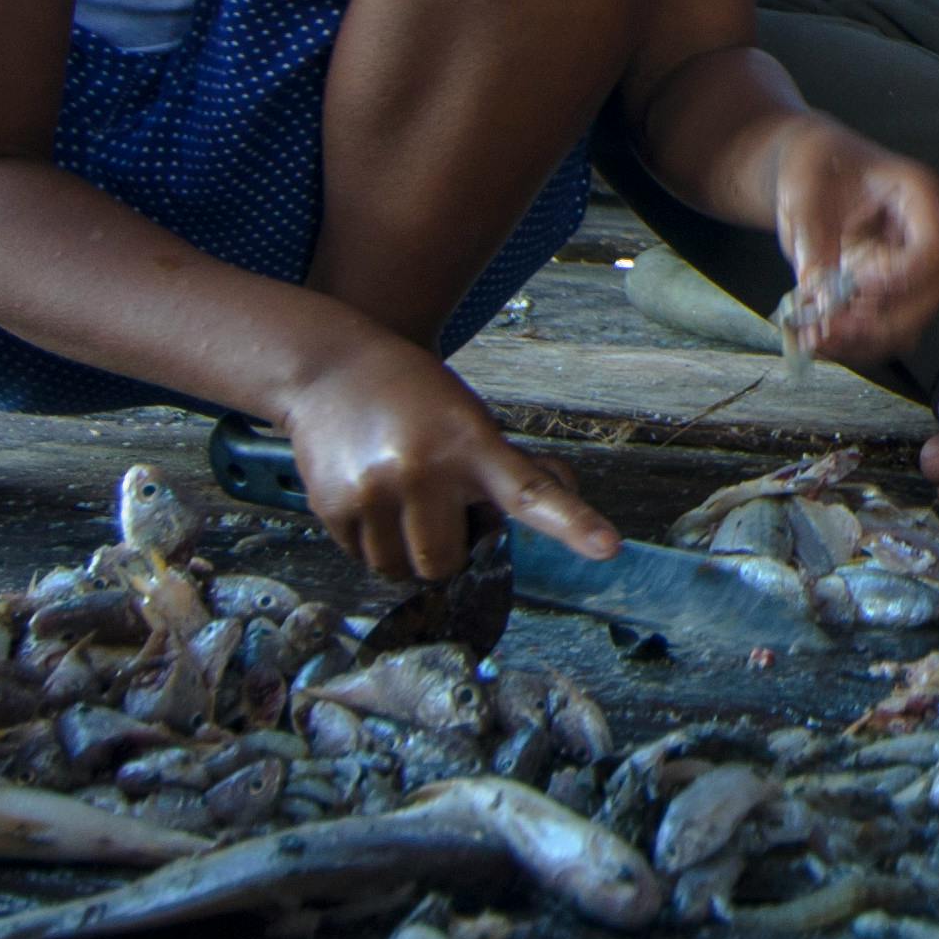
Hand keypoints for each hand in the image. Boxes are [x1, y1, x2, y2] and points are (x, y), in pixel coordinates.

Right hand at [281, 329, 615, 580]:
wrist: (331, 367)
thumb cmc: (416, 395)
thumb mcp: (471, 418)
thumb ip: (512, 466)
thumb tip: (562, 495)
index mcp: (471, 444)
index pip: (530, 492)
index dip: (572, 523)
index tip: (608, 548)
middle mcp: (423, 470)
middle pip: (447, 563)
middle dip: (446, 548)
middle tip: (439, 508)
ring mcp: (374, 492)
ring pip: (402, 570)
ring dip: (407, 551)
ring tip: (402, 500)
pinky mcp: (333, 506)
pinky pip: (363, 560)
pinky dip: (373, 544)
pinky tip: (372, 499)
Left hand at [770, 121, 938, 363]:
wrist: (812, 173)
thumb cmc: (815, 165)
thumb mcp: (805, 190)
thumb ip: (813, 236)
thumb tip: (817, 289)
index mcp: (921, 198)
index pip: (932, 253)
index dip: (897, 279)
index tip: (851, 283)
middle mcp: (927, 238)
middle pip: (926, 299)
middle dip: (877, 322)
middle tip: (827, 327)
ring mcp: (913, 272)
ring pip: (908, 325)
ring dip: (862, 340)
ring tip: (815, 337)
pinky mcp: (892, 295)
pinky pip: (883, 333)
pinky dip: (852, 343)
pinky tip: (816, 338)